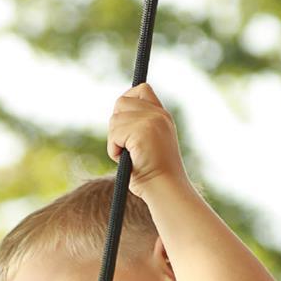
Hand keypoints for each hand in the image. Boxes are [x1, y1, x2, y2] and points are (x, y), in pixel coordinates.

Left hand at [107, 82, 187, 197]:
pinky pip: (114, 135)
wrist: (166, 191)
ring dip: (116, 141)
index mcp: (163, 117)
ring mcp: (150, 122)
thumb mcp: (150, 144)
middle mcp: (158, 115)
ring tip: (131, 157)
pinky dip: (114, 151)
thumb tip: (118, 113)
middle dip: (117, 124)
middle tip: (127, 145)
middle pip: (121, 102)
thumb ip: (140, 125)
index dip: (128, 100)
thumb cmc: (156, 175)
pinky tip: (129, 161)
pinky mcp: (141, 132)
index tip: (125, 121)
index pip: (142, 89)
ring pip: (115, 120)